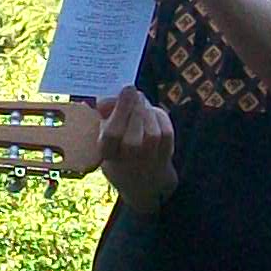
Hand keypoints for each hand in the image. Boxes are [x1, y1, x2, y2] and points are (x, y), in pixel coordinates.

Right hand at [96, 87, 177, 206]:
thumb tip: (104, 100)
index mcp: (107, 156)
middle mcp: (128, 163)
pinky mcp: (166, 153)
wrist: (145, 181)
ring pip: (151, 132)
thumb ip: (104, 118)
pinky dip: (158, 116)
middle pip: (133, 137)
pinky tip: (151, 112)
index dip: (120, 111)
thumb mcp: (105, 138)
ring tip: (139, 102)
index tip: (126, 89)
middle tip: (130, 91)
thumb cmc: (120, 152)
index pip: (112, 136)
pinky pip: (165, 131)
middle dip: (134, 108)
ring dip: (146, 111)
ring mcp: (149, 161)